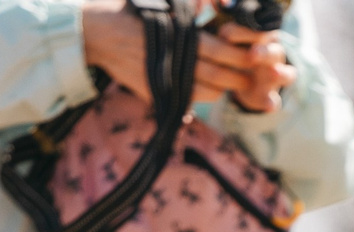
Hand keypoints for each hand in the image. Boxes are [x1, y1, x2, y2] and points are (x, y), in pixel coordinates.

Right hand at [81, 3, 294, 109]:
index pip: (221, 49)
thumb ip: (197, 2)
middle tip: (251, 76)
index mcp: (183, 33)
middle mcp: (177, 57)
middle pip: (218, 74)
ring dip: (224, 89)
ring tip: (234, 84)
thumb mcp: (169, 1)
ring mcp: (167, 77)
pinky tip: (211, 91)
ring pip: (206, 90)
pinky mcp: (155, 91)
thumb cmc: (136, 10)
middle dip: (239, 77)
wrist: (100, 32)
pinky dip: (202, 97)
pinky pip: (187, 99)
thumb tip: (221, 4)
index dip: (240, 55)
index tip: (253, 54)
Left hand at [208, 17, 293, 111]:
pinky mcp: (271, 96)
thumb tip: (221, 34)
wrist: (247, 79)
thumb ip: (230, 35)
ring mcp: (277, 76)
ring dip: (280, 73)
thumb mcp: (233, 42)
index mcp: (266, 37)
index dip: (244, 33)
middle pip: (274, 52)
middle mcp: (275, 55)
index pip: (260, 31)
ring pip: (286, 74)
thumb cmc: (240, 52)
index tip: (224, 35)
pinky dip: (272, 103)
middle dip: (264, 52)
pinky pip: (275, 100)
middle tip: (253, 53)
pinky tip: (270, 106)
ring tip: (275, 73)